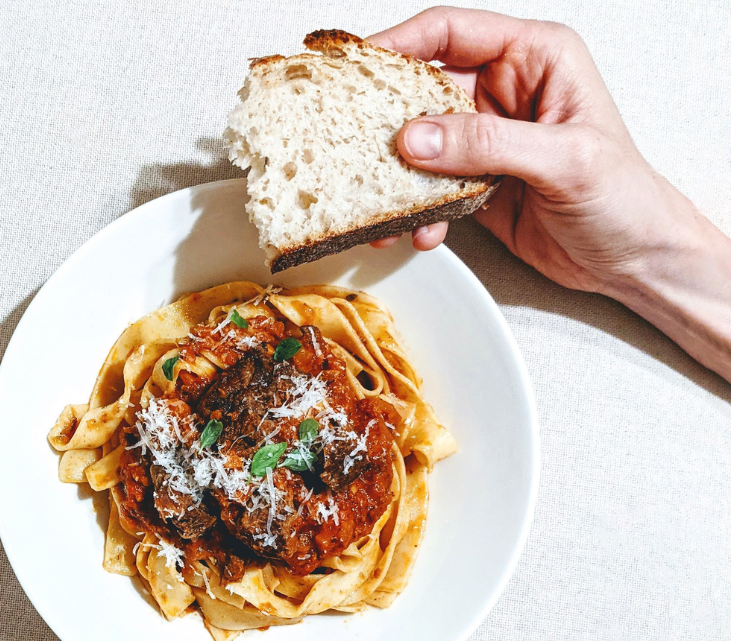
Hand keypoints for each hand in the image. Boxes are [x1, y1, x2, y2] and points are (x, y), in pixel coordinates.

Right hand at [367, 7, 730, 380]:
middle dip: (386, 121)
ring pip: (419, 144)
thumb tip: (416, 137)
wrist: (634, 261)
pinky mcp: (474, 182)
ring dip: (396, 176)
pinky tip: (421, 231)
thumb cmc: (624, 198)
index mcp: (534, 59)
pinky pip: (428, 187)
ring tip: (381, 203)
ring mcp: (486, 139)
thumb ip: (488, 143)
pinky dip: (416, 210)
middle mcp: (505, 92)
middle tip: (354, 145)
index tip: (355, 68)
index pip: (451, 33)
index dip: (398, 45)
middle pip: (422, 89)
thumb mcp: (563, 161)